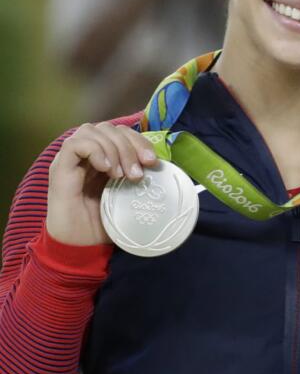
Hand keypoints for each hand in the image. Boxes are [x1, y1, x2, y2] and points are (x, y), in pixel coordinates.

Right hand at [45, 123, 159, 246]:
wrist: (81, 245)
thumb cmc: (105, 222)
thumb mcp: (129, 196)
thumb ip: (140, 178)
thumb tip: (165, 168)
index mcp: (104, 158)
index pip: (121, 133)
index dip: (139, 141)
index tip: (153, 162)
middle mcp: (87, 155)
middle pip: (109, 128)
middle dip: (129, 145)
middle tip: (138, 172)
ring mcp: (72, 160)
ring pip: (92, 130)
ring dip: (113, 149)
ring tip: (121, 175)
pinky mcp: (60, 169)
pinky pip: (74, 145)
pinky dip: (95, 151)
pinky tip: (106, 169)